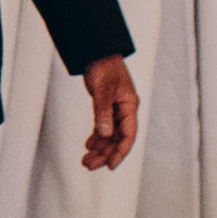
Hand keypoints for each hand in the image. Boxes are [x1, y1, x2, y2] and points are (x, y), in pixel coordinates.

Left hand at [79, 54, 140, 171]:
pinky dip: (96, 137)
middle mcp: (124, 110)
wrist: (97, 52)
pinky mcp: (106, 108)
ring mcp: (116, 110)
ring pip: (110, 136)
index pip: (128, 135)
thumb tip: (104, 135)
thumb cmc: (104, 66)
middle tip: (90, 165)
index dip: (120, 152)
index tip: (111, 165)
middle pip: (118, 139)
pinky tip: (89, 145)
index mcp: (129, 106)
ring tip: (86, 160)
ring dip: (99, 148)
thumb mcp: (102, 91)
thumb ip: (102, 113)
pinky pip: (104, 128)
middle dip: (105, 154)